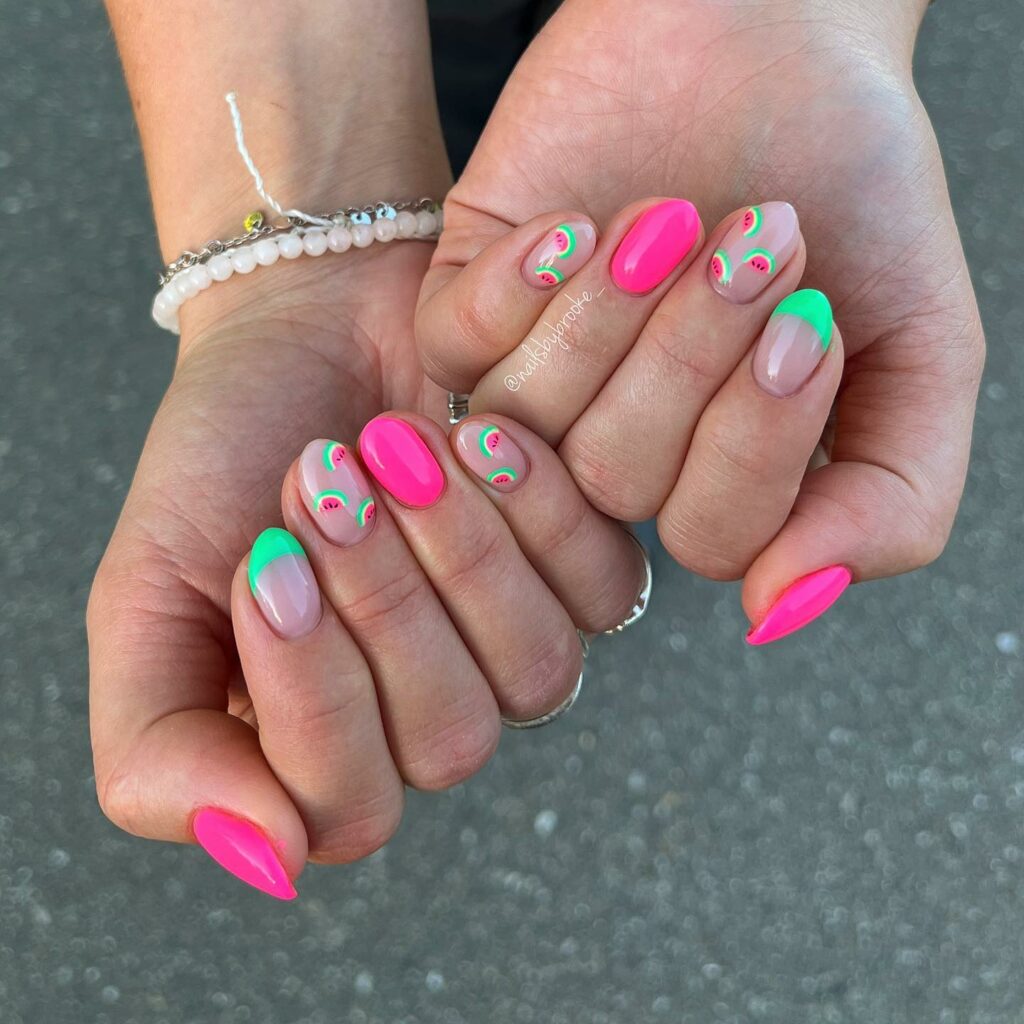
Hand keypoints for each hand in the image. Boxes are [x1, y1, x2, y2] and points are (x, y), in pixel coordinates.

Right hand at [88, 0, 644, 896]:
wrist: (310, 325)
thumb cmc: (229, 456)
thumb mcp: (149, 596)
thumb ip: (162, 746)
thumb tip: (270, 857)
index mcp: (318, 743)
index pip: (343, 802)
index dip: (311, 693)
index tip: (265, 557)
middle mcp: (430, 713)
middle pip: (449, 738)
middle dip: (383, 601)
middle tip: (323, 477)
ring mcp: (517, 648)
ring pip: (535, 673)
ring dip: (458, 553)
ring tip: (394, 445)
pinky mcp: (585, 572)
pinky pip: (602, 590)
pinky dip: (537, 509)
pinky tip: (479, 433)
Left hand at [420, 0, 984, 639]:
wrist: (777, 44)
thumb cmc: (851, 190)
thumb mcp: (922, 354)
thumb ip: (890, 502)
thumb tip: (778, 611)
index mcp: (713, 478)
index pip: (711, 539)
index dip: (759, 439)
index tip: (811, 320)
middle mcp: (612, 447)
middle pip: (618, 478)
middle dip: (695, 351)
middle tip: (758, 241)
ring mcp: (534, 379)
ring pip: (534, 420)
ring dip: (619, 312)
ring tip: (674, 217)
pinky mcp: (465, 304)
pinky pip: (459, 348)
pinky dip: (529, 283)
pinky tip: (580, 223)